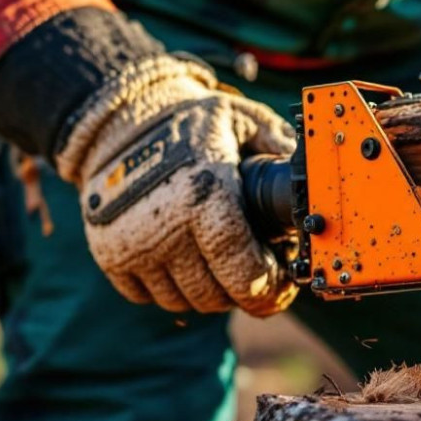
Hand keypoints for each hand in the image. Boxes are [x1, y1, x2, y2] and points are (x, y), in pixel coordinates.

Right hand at [55, 55, 297, 314]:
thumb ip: (279, 148)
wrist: (118, 118)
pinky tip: (187, 263)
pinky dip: (170, 289)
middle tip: (256, 275)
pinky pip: (147, 297)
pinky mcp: (107, 254)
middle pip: (214, 296)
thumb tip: (312, 175)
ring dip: (208, 293)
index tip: (281, 281)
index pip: (243, 271)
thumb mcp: (242, 120)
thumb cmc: (189, 122)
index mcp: (205, 195)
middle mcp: (164, 225)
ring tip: (221, 267)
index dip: (267, 288)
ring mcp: (131, 244)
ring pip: (182, 302)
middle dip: (242, 292)